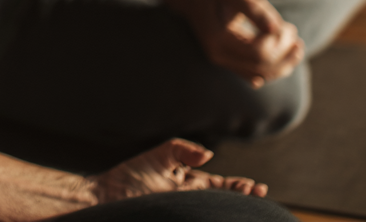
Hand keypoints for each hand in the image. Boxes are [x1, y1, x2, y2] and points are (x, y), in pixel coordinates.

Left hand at [91, 138, 266, 201]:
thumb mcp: (158, 156)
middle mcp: (190, 200)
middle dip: (242, 198)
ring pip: (212, 211)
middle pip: (222, 200)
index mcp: (188, 183)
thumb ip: (181, 150)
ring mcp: (184, 209)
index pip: (220, 186)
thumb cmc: (131, 175)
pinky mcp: (178, 216)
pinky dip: (210, 216)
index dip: (238, 187)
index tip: (256, 187)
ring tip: (247, 205)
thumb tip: (209, 155)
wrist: (107, 195)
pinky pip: (198, 216)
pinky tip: (221, 214)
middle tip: (257, 195)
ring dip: (231, 209)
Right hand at [178, 0, 302, 86]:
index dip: (277, 41)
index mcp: (217, 37)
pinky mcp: (229, 63)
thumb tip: (276, 29)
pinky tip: (284, 55)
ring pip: (261, 74)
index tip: (284, 24)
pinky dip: (274, 68)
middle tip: (293, 31)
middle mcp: (218, 55)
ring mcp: (223, 61)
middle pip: (262, 66)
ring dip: (284, 63)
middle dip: (284, 52)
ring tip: (297, 45)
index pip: (257, 52)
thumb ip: (252, 7)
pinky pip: (256, 74)